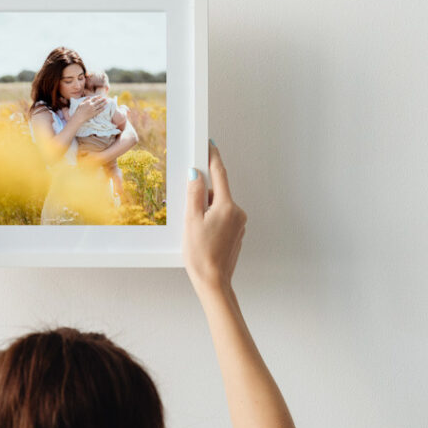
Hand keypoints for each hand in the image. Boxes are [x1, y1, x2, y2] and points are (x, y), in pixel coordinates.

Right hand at [69, 95, 106, 124]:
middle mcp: (91, 105)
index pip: (94, 98)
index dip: (98, 97)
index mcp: (88, 102)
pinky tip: (105, 107)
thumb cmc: (79, 111)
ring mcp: (93, 109)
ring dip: (103, 103)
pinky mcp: (94, 113)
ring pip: (99, 105)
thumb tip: (89, 96)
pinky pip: (99, 110)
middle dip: (102, 99)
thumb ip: (85, 100)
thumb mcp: (81, 103)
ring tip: (107, 102)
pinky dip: (102, 109)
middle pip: (98, 101)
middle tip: (105, 98)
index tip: (101, 96)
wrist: (79, 117)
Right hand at [183, 142, 247, 301]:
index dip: (213, 158)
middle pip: (218, 191)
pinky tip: (201, 232)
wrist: (214, 282)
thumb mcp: (191, 221)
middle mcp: (237, 212)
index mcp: (227, 207)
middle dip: (203, 191)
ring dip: (206, 208)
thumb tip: (196, 174)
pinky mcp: (236, 233)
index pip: (220, 174)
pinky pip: (222, 217)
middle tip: (189, 202)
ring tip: (193, 226)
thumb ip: (194, 195)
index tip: (210, 144)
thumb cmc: (201, 255)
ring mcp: (239, 224)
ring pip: (219, 205)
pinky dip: (211, 218)